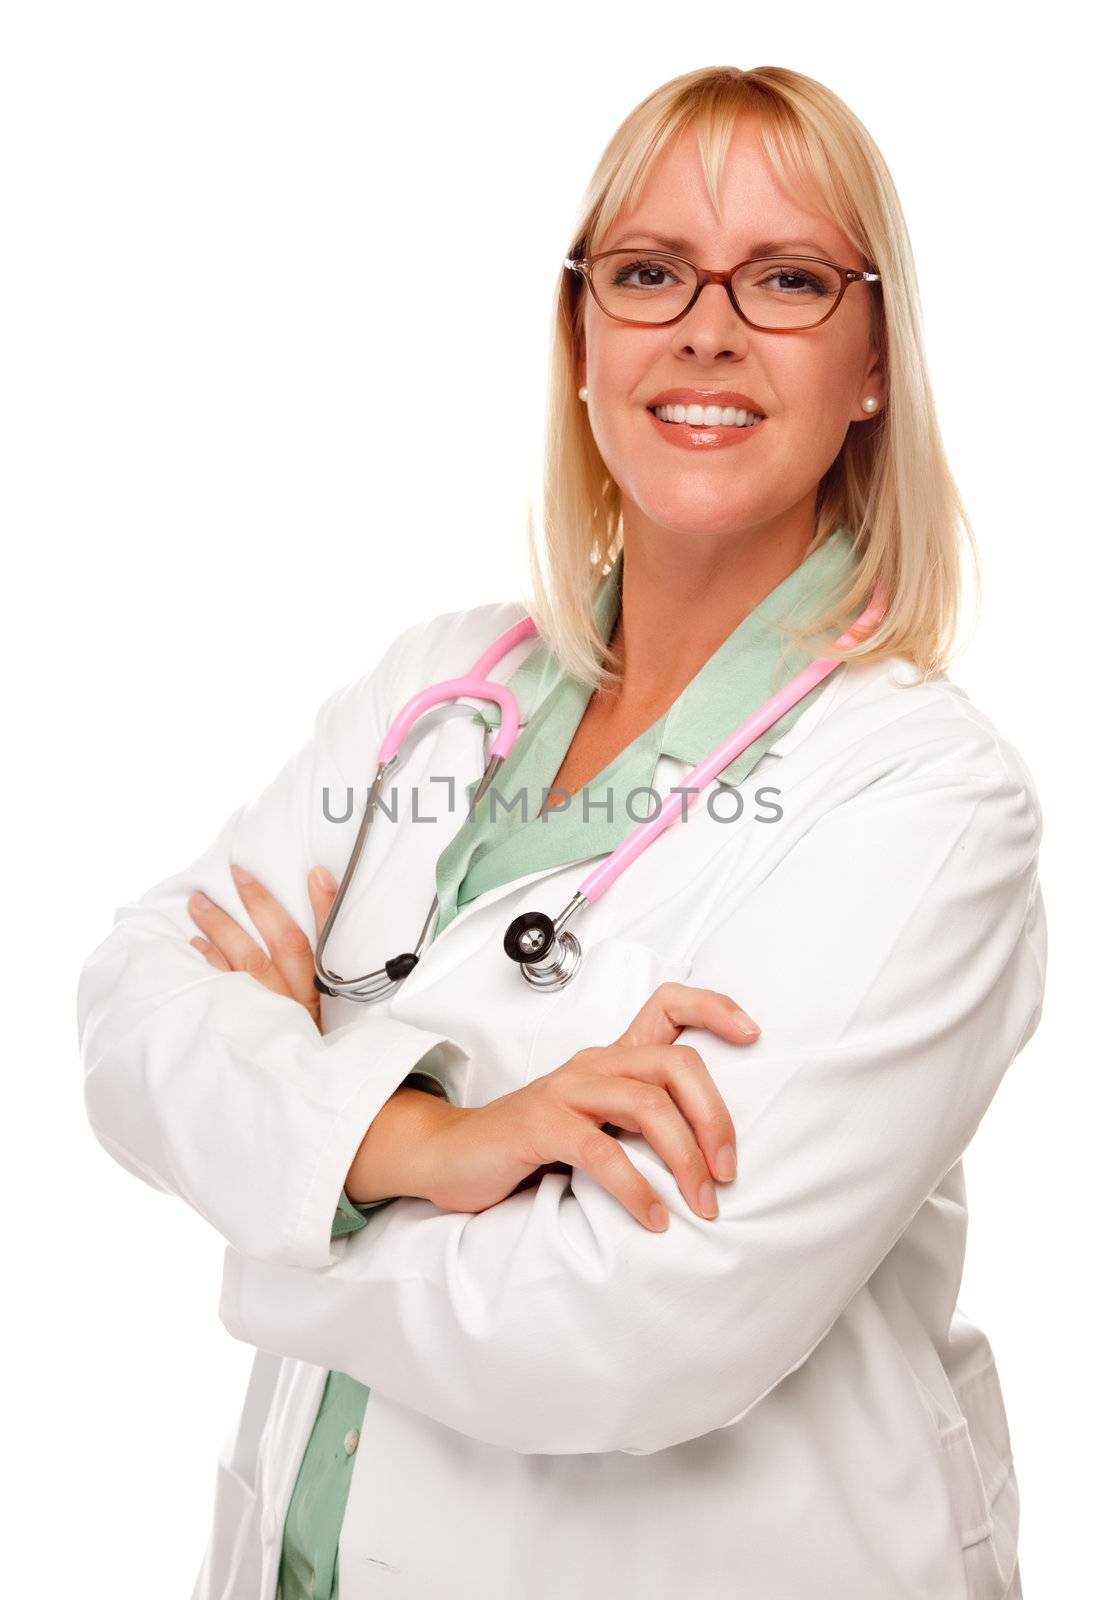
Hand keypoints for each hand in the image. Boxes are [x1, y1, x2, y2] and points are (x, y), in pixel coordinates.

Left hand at [187, 863, 339, 1030]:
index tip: (316, 874)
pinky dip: (208, 964)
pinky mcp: (241, 1025)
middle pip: (280, 943)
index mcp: (319, 994)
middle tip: (236, 874)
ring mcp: (266, 1012)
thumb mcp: (322, 1010)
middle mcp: (294, 1001)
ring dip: (222, 928)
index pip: (326, 941)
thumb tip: (317, 908)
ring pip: (246, 961)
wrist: (293, 1095)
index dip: (323, 906)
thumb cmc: (306, 1045)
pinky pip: (221, 990)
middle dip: (259, 904)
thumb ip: (318, 967)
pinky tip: (194, 945)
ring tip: (200, 904)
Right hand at [418, 984, 759, 1231]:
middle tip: (728, 1173)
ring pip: (647, 1104)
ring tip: (702, 1204)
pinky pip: (601, 1150)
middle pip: (676, 1065)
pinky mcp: (539, 1125)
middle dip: (716, 1118)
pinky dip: (635, 1186)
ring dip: (685, 1159)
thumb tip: (715, 1156)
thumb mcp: (595, 1124)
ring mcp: (565, 1091)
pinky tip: (652, 1218)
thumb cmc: (533, 1147)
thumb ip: (642, 1125)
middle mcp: (593, 1064)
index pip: (668, 1005)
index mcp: (611, 1058)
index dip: (714, 1009)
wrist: (451, 1158)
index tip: (753, 1035)